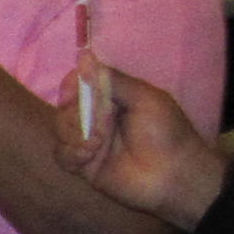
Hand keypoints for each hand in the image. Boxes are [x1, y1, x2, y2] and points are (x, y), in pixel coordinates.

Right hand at [54, 67, 227, 229]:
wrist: (172, 175)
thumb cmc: (165, 132)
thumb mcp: (144, 98)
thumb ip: (113, 79)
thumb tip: (84, 57)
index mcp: (113, 98)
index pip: (81, 84)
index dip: (72, 85)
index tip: (73, 91)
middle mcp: (98, 117)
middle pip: (65, 106)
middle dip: (75, 114)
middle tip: (99, 126)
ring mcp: (89, 141)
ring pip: (60, 129)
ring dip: (74, 135)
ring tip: (96, 145)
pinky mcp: (83, 164)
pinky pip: (61, 154)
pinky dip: (70, 153)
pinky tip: (87, 156)